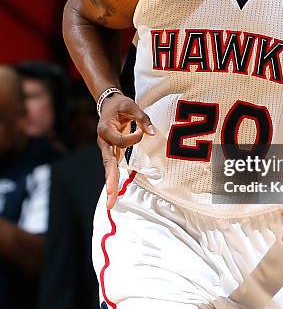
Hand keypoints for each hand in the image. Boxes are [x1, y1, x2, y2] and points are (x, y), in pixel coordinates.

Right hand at [97, 94, 154, 208]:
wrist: (108, 104)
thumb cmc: (120, 105)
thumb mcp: (131, 105)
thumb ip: (143, 119)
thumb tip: (153, 133)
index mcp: (105, 129)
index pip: (121, 141)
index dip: (134, 138)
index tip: (142, 131)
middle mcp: (103, 142)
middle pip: (107, 162)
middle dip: (110, 180)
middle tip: (111, 196)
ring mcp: (106, 149)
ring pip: (109, 168)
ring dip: (110, 185)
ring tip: (110, 204)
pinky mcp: (112, 152)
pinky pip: (113, 167)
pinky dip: (113, 180)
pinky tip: (113, 195)